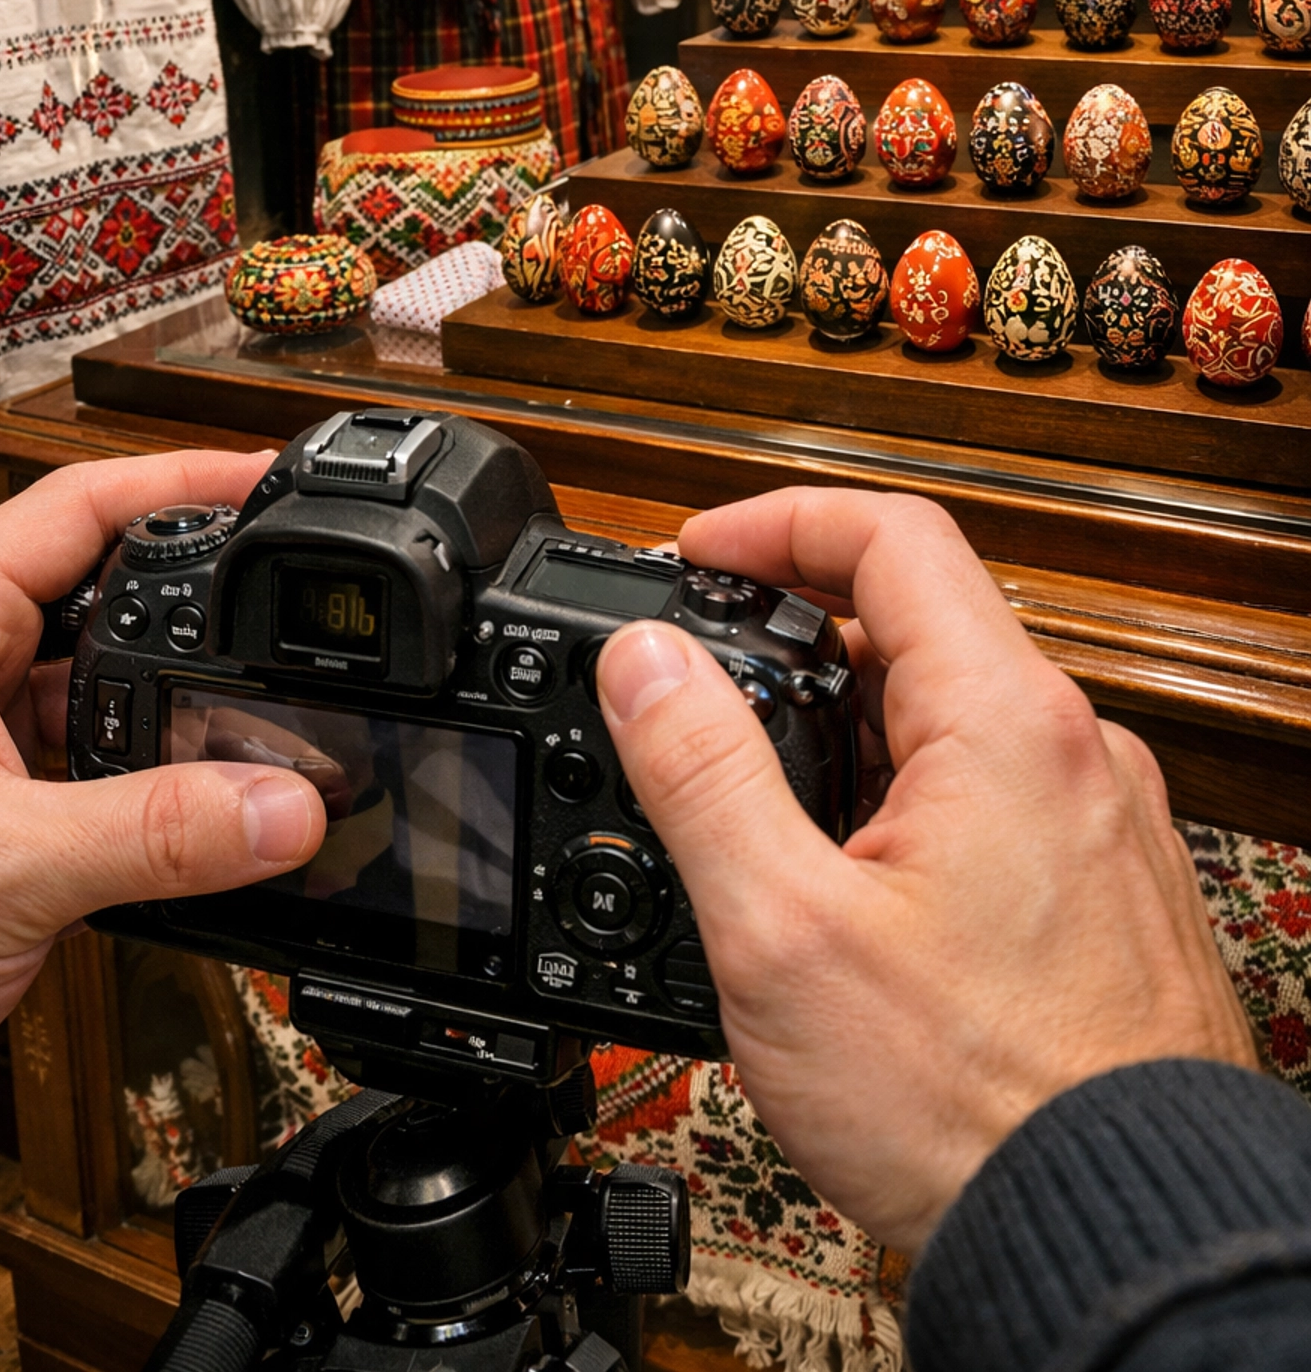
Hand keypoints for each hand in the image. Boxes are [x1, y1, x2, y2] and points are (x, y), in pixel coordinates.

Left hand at [0, 451, 326, 1192]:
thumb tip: (284, 804)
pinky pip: (74, 755)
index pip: (73, 508)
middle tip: (281, 599)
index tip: (266, 479)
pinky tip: (191, 802)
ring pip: (85, 679)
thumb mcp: (2, 873)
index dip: (180, 481)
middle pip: (90, 586)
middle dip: (190, 594)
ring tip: (254, 708)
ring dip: (165, 699)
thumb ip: (158, 834)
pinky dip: (137, 772)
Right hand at [595, 489, 1254, 1252]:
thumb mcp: (784, 930)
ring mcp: (1104, 825)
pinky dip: (908, 801)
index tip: (697, 554)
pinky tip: (851, 890)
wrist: (1117, 1240)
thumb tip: (646, 659)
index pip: (889, 535)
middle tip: (703, 690)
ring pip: (955, 718)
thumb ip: (701, 773)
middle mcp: (1076, 754)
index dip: (774, 522)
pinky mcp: (1108, 896)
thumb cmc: (977, 1106)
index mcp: (1006, 723)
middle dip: (795, 637)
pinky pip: (996, 797)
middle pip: (920, 623)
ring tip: (760, 812)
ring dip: (848, 730)